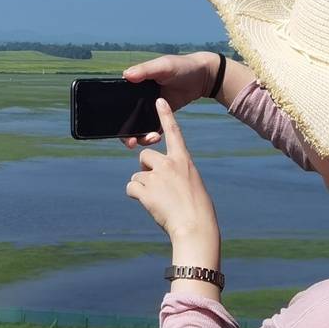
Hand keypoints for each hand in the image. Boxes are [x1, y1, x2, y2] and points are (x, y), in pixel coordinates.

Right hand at [121, 51, 219, 145]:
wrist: (203, 76)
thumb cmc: (182, 66)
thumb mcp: (163, 65)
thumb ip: (145, 70)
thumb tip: (125, 75)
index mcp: (135, 84)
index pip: (119, 102)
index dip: (115, 116)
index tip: (118, 129)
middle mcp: (139, 97)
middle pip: (126, 119)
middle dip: (126, 133)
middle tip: (132, 142)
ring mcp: (150, 107)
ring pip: (138, 127)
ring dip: (141, 136)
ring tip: (152, 138)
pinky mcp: (161, 115)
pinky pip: (152, 128)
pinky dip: (152, 135)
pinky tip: (158, 137)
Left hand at [124, 100, 220, 261]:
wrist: (195, 227)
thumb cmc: (197, 210)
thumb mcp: (192, 185)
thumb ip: (177, 175)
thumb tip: (158, 180)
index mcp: (184, 160)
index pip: (174, 132)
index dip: (165, 115)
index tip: (159, 100)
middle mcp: (169, 164)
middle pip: (145, 156)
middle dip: (146, 169)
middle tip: (157, 187)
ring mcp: (156, 176)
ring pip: (137, 175)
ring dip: (143, 187)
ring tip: (158, 201)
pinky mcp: (145, 189)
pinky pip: (131, 187)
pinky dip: (136, 196)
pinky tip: (148, 204)